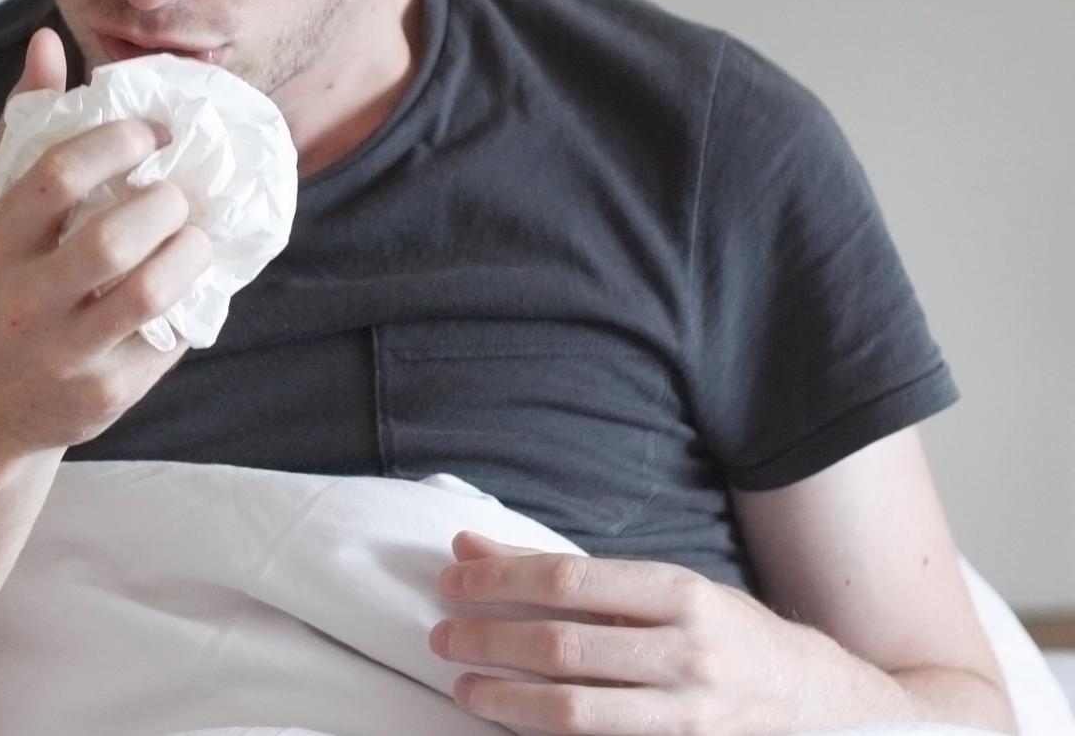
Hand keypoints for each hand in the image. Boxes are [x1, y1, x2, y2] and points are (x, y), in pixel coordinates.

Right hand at [0, 27, 207, 456]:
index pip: (56, 177)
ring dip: (189, 253)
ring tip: (196, 234)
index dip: (116, 142)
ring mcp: (64, 352)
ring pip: (147, 295)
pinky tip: (190, 285)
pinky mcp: (104, 395)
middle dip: (164, 203)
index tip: (152, 131)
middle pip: (110, 240)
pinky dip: (191, 306)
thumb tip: (47, 42)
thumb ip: (23, 127)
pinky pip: (167, 342)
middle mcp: (23, 299)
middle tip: (179, 191)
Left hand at [431, 530, 904, 734]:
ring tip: (464, 686)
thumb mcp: (660, 587)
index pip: (570, 581)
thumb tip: (470, 545)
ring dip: (506, 699)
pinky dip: (545, 735)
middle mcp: (689, 655)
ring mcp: (689, 714)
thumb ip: (563, 570)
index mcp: (682, 594)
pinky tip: (513, 724)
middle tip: (442, 636)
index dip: (499, 581)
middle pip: (564, 646)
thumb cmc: (726, 634)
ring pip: (576, 711)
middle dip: (489, 639)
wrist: (820, 704)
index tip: (450, 580)